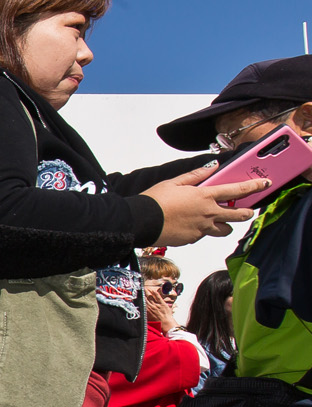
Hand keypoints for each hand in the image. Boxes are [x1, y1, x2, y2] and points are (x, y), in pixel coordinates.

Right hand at [145, 165, 262, 244]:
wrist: (142, 222)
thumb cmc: (155, 200)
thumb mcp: (174, 182)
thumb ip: (196, 175)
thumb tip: (212, 166)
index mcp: (205, 196)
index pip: (237, 190)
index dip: (253, 186)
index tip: (264, 184)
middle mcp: (208, 213)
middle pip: (239, 215)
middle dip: (247, 212)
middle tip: (247, 210)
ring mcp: (202, 228)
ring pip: (225, 230)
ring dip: (225, 225)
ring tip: (217, 221)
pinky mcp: (193, 239)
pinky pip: (204, 235)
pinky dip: (202, 230)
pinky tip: (190, 225)